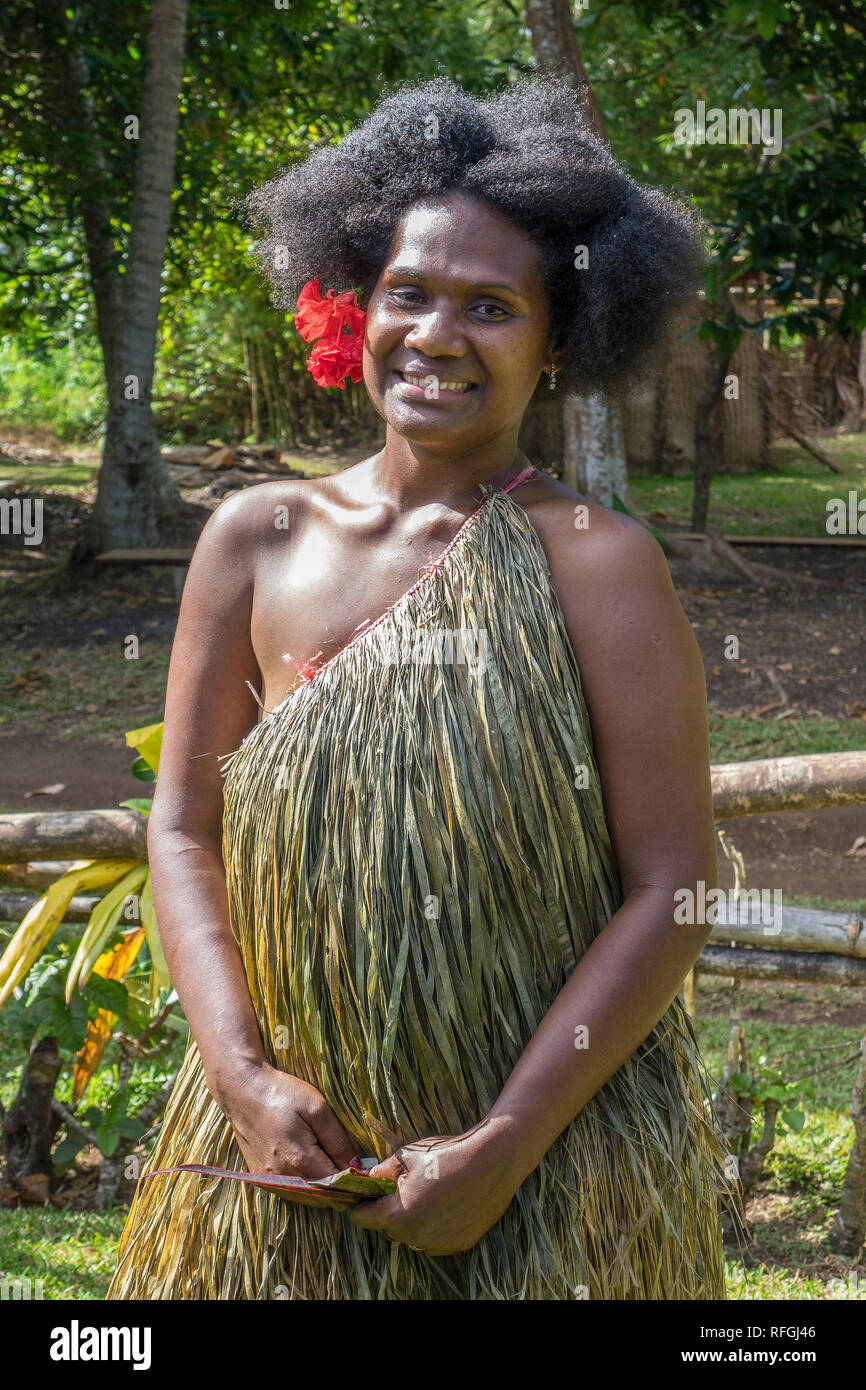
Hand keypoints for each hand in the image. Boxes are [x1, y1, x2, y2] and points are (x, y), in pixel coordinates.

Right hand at [217, 1062, 361, 1209]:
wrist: (243, 1091)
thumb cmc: (282, 1094)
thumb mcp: (318, 1109)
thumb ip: (338, 1141)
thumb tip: (356, 1166)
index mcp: (300, 1160)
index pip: (337, 1186)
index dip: (355, 1182)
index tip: (367, 1175)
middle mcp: (283, 1177)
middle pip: (323, 1198)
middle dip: (343, 1189)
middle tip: (356, 1172)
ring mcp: (270, 1181)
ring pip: (307, 1199)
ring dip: (325, 1191)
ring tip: (337, 1169)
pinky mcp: (262, 1179)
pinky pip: (292, 1193)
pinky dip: (307, 1188)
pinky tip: (315, 1169)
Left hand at [348, 1117, 518, 1255]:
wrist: (491, 1161)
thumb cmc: (445, 1156)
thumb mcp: (405, 1156)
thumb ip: (380, 1172)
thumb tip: (367, 1178)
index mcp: (396, 1216)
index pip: (361, 1219)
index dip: (359, 1205)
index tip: (363, 1196)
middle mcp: (414, 1237)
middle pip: (389, 1227)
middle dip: (391, 1209)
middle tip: (404, 1185)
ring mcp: (438, 1244)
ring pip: (414, 1234)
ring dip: (414, 1219)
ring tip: (430, 1191)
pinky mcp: (459, 1244)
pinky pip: (437, 1237)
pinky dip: (437, 1224)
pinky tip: (448, 1202)